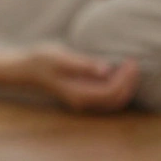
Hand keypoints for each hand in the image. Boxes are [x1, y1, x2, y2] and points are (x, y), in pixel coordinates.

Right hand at [25, 43, 139, 112]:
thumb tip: (106, 70)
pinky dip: (119, 87)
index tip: (130, 61)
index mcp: (79, 94)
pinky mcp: (85, 96)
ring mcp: (84, 101)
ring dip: (127, 86)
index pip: (111, 92)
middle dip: (129, 82)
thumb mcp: (61, 57)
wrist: (27, 68)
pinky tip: (121, 72)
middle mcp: (83, 102)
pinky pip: (109, 97)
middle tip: (133, 62)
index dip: (125, 78)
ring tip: (130, 66)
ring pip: (115, 101)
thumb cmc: (42, 60)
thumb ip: (83, 65)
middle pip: (116, 99)